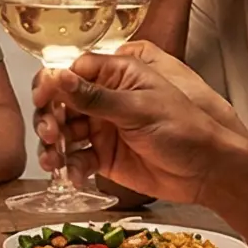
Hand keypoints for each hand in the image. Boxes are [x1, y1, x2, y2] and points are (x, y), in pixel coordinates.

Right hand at [40, 43, 247, 202]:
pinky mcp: (103, 157)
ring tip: (54, 160)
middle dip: (49, 118)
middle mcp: (105, 100)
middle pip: (61, 103)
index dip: (52, 83)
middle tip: (50, 134)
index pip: (73, 71)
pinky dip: (70, 167)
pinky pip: (77, 159)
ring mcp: (102, 129)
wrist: (205, 170)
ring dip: (54, 146)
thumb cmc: (184, 129)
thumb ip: (96, 96)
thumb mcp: (139, 108)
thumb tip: (60, 77)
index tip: (42, 99)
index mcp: (118, 76)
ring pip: (64, 133)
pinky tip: (72, 176)